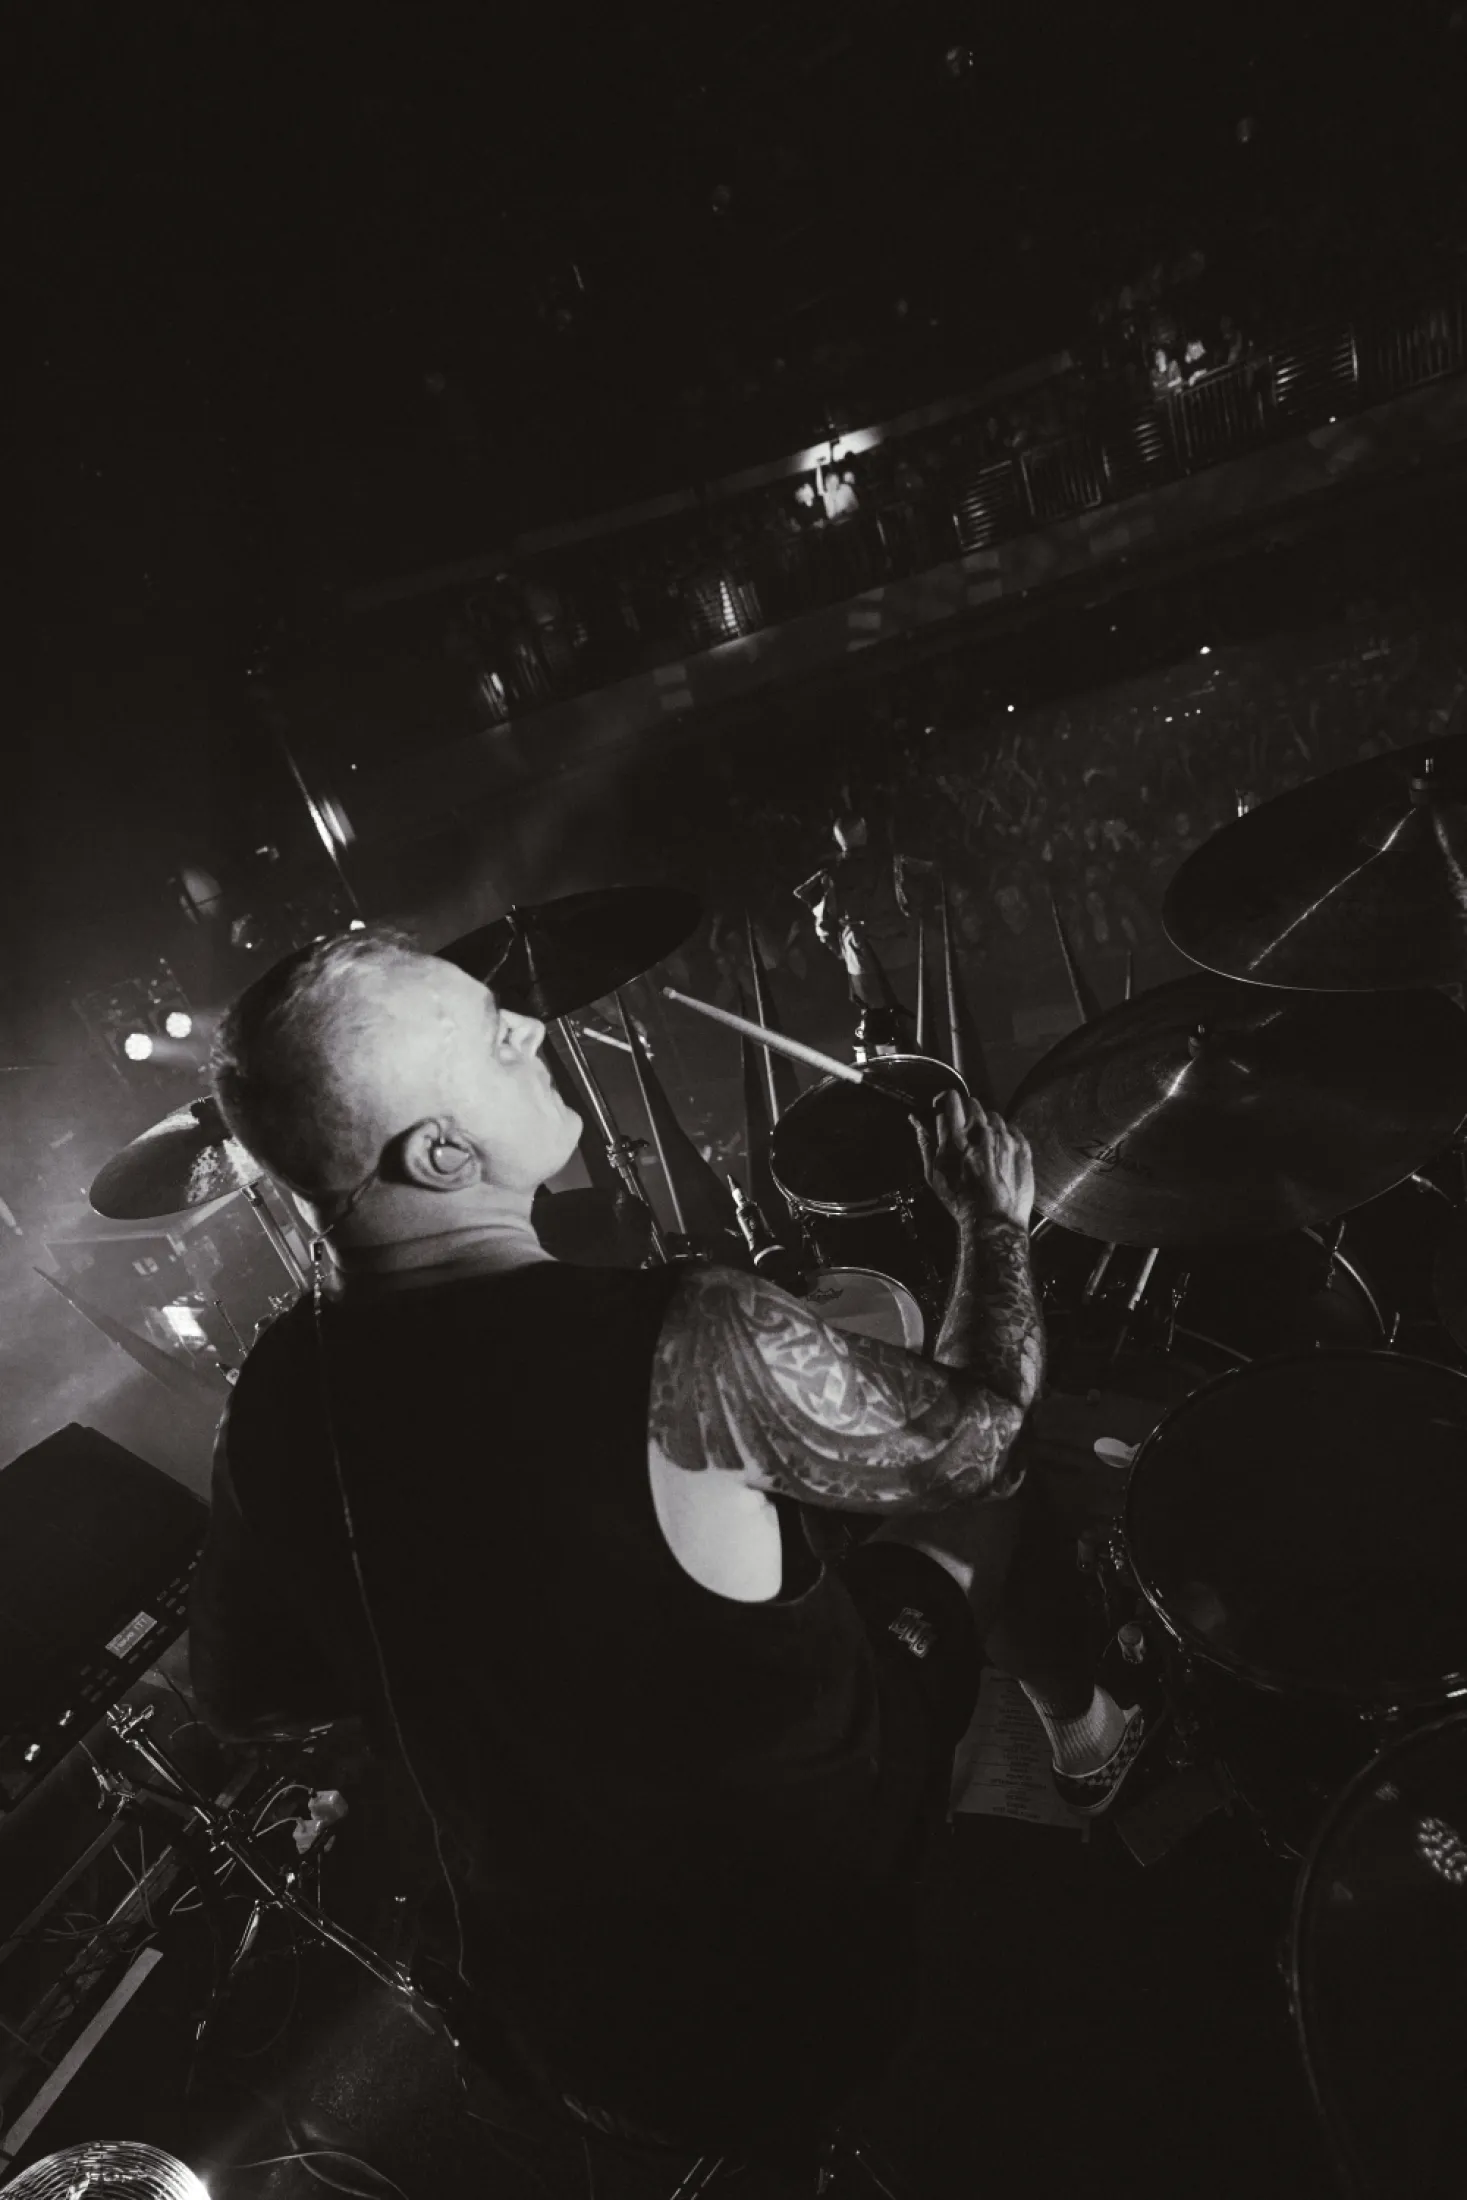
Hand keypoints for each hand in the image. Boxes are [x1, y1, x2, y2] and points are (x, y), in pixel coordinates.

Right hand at [911, 1090, 1034, 1229]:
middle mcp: (982, 1133)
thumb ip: (925, 1144)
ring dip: (985, 1124)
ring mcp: (1004, 1139)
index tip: (944, 1109)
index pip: (951, 1100)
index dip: (945, 1103)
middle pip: (973, 1102)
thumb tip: (916, 1122)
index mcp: (957, 1138)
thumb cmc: (961, 1202)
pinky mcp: (1021, 1148)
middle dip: (965, 1110)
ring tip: (982, 1145)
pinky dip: (1003, 1135)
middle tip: (962, 1128)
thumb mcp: (934, 1176)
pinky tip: (998, 1152)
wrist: (994, 1222)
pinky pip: (1011, 1128)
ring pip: (993, 1114)